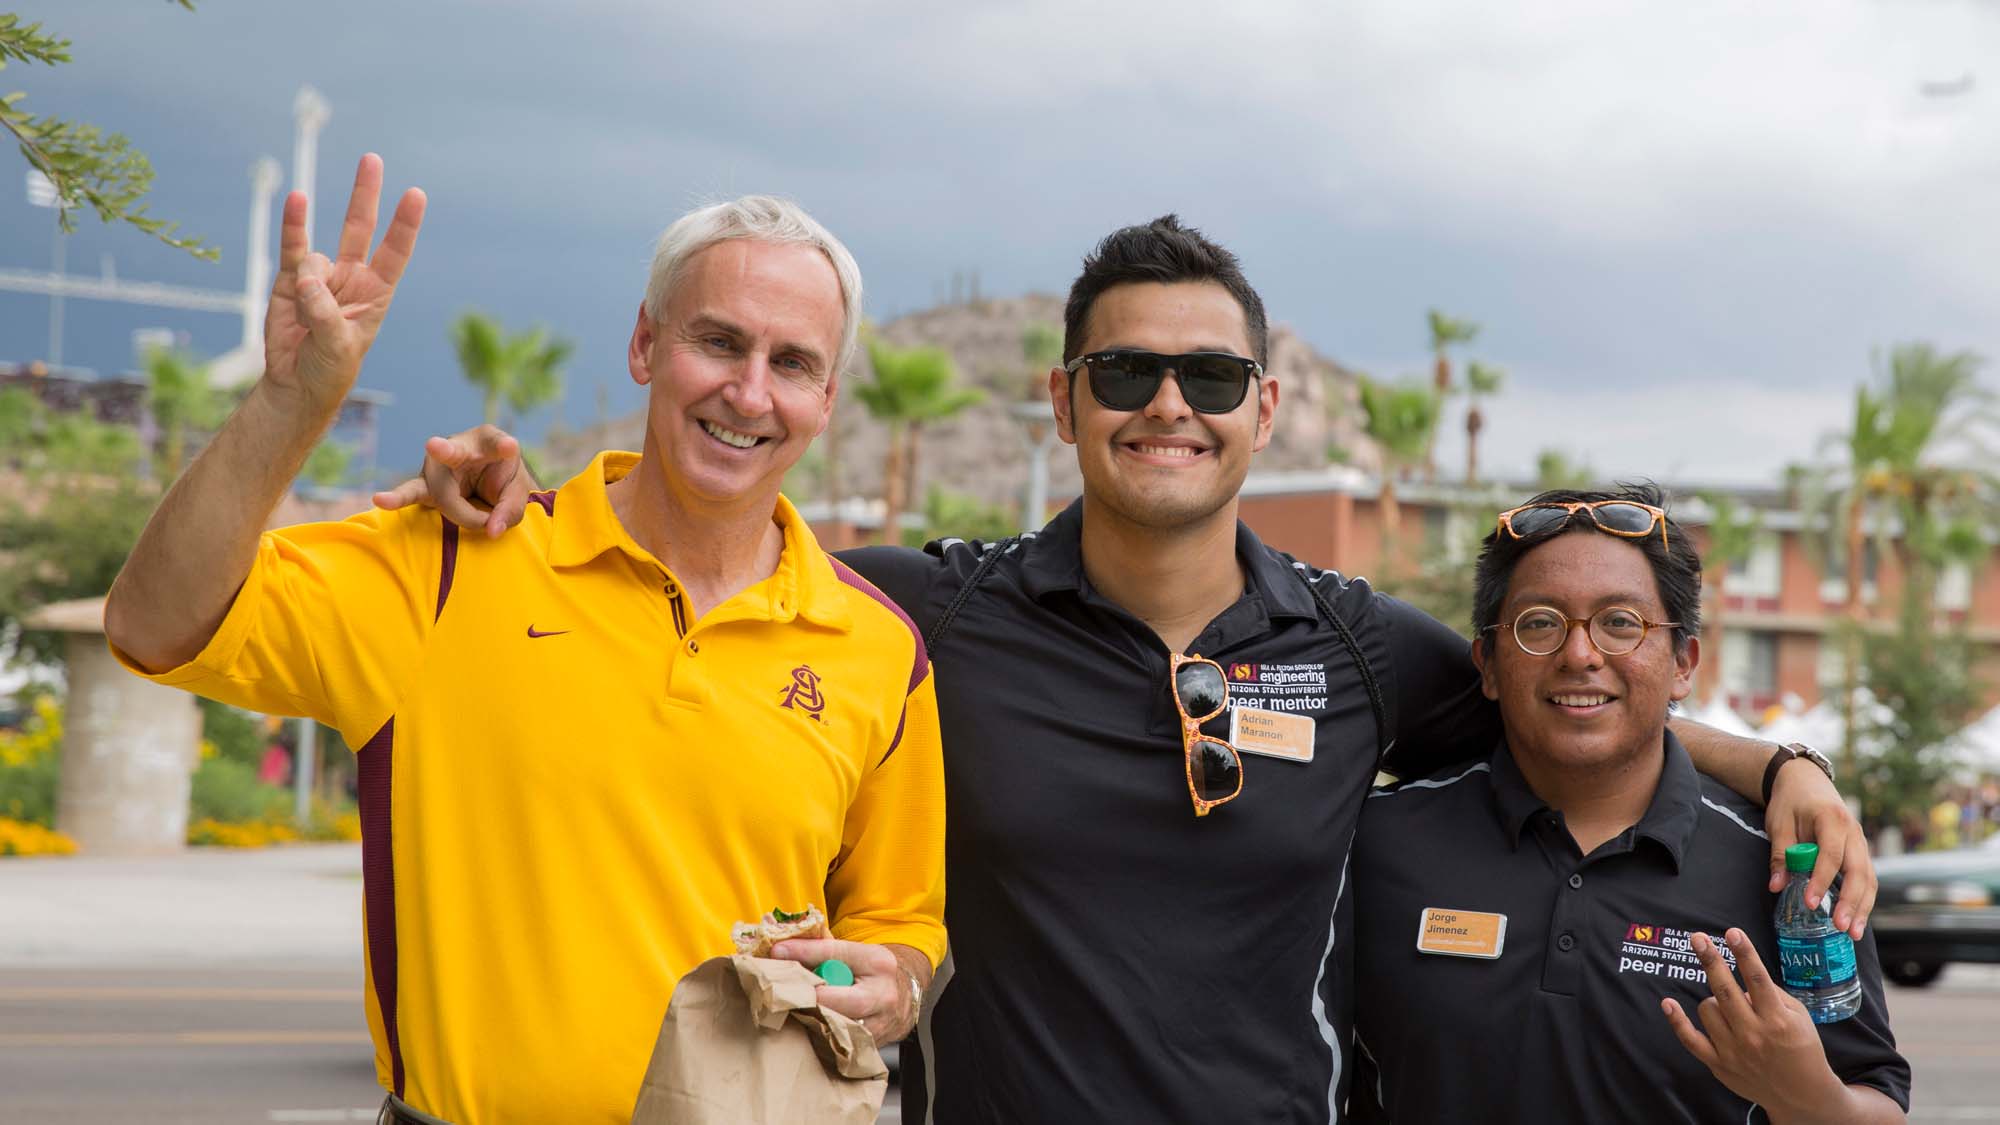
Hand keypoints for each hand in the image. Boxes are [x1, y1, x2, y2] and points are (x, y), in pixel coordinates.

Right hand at [263, 154, 424, 412]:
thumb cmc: (329, 368)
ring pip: (316, 255)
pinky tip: (296, 200)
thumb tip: (306, 279)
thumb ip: (324, 314)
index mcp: (376, 293)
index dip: (405, 225)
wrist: (296, 382)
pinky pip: (292, 247)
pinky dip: (293, 225)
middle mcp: (351, 277)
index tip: (416, 194)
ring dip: (308, 283)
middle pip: (360, 227)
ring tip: (305, 316)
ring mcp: (319, 274)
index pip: (395, 252)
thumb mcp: (337, 347)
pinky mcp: (288, 278)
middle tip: (372, 159)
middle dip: (366, 194)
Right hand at [372, 425, 532, 537]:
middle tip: (490, 519)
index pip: (494, 441)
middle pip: (459, 467)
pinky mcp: (425, 486)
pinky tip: (380, 499)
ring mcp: (436, 465)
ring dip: (463, 512)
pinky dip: (397, 499)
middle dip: (466, 489)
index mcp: (486, 440)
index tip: (509, 446)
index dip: (502, 446)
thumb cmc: (502, 481)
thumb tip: (491, 532)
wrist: (484, 482)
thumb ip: (510, 510)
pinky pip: (410, 493)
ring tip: (483, 523)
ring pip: (442, 490)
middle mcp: (457, 445)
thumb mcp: (517, 492)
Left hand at [770, 938, 918, 1045]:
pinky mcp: (871, 1046)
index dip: (803, 953)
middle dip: (809, 998)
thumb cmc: (868, 972)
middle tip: (786, 994)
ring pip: (837, 1027)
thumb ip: (819, 950)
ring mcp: (880, 1024)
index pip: (836, 955)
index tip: (777, 952)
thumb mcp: (853, 953)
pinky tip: (810, 1026)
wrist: (901, 996)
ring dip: (812, 1019)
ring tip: (794, 1010)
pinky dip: (821, 1035)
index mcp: (878, 963)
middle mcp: (883, 995)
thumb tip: (778, 949)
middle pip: (839, 1001)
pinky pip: (839, 1044)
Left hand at [1661, 929, 1848, 1120]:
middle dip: (1710, 960)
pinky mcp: (1718, 1064)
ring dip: (1714, 1000)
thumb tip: (1745, 973)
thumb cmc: (1802, 1048)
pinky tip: (1667, 1002)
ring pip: (1707, 1008)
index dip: (1744, 954)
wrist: (1801, 1094)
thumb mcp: (1800, 1017)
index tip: (1732, 933)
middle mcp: (1753, 1034)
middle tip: (1697, 938)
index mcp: (1777, 1020)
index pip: (1757, 980)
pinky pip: (1690, 1039)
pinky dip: (1676, 1021)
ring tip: (1730, 1008)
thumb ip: (1773, 994)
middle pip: (1725, 990)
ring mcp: (1733, 1050)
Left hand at [1765, 760, 1874, 938]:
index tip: (1812, 903)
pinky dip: (1863, 899)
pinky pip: (1866, 878)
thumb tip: (1776, 887)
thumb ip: (1780, 855)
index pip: (1831, 855)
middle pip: (1859, 871)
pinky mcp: (1859, 851)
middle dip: (1852, 902)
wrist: (1805, 780)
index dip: (1822, 881)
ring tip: (1853, 933)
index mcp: (1832, 819)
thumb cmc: (1790, 801)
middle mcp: (1853, 832)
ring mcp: (1860, 842)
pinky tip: (1856, 919)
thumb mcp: (1779, 824)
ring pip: (1868, 879)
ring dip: (1862, 907)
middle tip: (1842, 928)